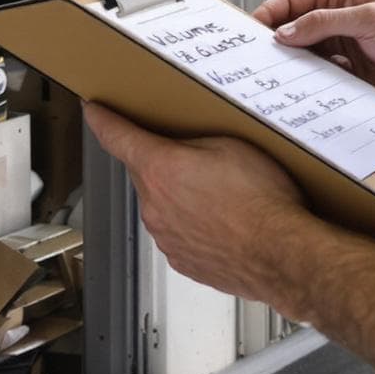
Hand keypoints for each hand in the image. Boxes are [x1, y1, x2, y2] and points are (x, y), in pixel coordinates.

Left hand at [85, 104, 319, 312]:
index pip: (117, 137)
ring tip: (224, 199)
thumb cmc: (262, 202)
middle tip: (201, 162)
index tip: (94, 112)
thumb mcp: (230, 146)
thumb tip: (182, 144)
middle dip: (165, 165)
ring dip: (182, 199)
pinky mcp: (182, 261)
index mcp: (160, 169)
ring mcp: (166, 238)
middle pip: (144, 174)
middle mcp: (154, 206)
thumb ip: (194, 142)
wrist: (281, 255)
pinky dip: (193, 227)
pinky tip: (224, 223)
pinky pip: (178, 234)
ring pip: (162, 206)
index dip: (102, 120)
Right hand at [255, 0, 374, 113]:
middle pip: (294, 27)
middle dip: (277, 38)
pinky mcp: (344, 73)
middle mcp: (337, 20)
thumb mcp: (367, 19)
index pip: (296, 0)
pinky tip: (302, 84)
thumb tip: (287, 31)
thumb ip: (324, 22)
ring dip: (291, 61)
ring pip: (303, 53)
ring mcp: (339, 47)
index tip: (252, 26)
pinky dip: (307, 80)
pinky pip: (316, 75)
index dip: (272, 12)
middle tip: (257, 51)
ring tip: (275, 69)